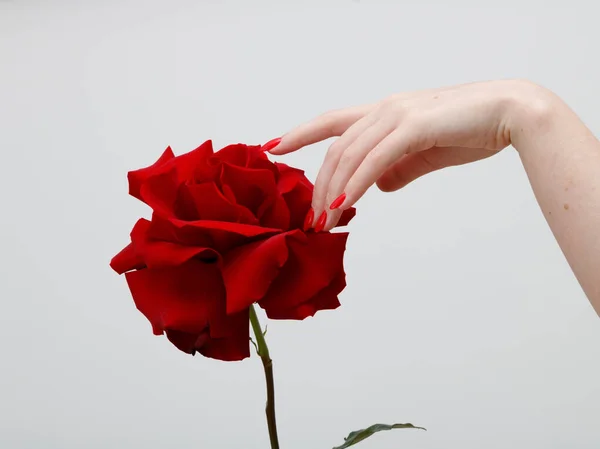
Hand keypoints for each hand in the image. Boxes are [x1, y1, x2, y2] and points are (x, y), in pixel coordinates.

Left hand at [265, 80, 530, 229]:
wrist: (510, 113)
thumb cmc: (469, 130)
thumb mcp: (423, 154)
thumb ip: (397, 169)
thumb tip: (377, 188)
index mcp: (383, 112)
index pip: (331, 122)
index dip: (300, 133)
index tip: (273, 147)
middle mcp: (383, 109)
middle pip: (335, 149)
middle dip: (318, 187)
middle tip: (311, 220)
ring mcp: (397, 115)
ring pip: (348, 156)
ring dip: (332, 193)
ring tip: (323, 224)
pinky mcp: (413, 127)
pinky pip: (373, 160)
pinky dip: (353, 185)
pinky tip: (342, 206)